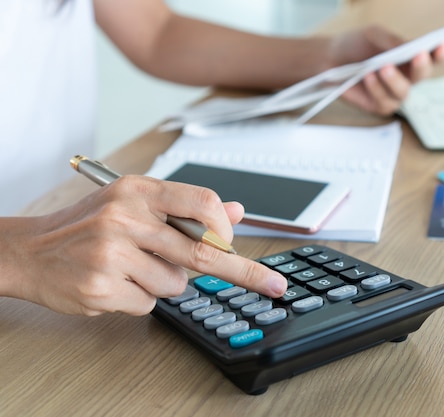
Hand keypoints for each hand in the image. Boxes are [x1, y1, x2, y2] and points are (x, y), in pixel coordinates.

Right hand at [1, 176, 286, 315]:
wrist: (29, 249)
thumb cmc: (88, 224)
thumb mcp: (135, 203)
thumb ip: (187, 209)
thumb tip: (236, 212)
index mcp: (139, 191)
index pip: (203, 202)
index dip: (226, 228)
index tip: (236, 243)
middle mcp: (127, 218)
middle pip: (202, 252)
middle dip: (243, 271)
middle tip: (272, 284)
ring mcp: (112, 254)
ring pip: (176, 283)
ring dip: (164, 282)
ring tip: (132, 267)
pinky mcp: (101, 288)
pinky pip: (149, 303)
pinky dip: (140, 298)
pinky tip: (116, 282)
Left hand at [329, 25, 443, 114]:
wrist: (330, 59)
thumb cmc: (355, 45)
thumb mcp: (374, 36)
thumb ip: (393, 41)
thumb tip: (413, 47)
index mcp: (411, 57)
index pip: (434, 57)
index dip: (441, 53)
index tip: (442, 45)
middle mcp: (407, 76)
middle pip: (424, 75)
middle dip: (422, 66)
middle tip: (418, 55)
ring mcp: (394, 93)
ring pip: (404, 92)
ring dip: (394, 80)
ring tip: (382, 67)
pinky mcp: (380, 106)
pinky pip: (386, 102)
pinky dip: (376, 89)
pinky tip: (367, 77)